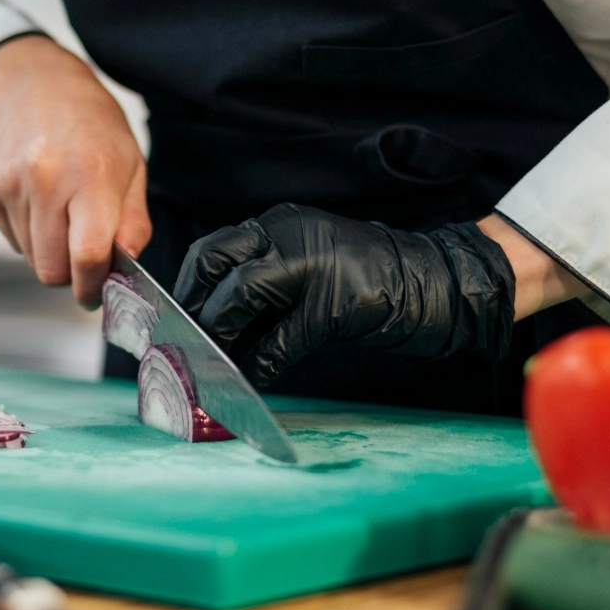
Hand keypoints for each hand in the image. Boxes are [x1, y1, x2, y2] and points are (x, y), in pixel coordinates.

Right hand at [0, 35, 150, 306]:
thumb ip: (133, 224)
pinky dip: (28, 232)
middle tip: (83, 254)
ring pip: (29, 258)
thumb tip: (126, 267)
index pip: (88, 255)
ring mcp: (10, 184)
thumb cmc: (93, 128)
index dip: (93, 285)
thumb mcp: (132, 168)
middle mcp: (45, 179)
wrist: (37, 84)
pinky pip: (10, 238)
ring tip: (63, 213)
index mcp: (91, 176)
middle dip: (69, 274)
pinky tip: (40, 200)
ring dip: (49, 251)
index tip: (98, 292)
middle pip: (50, 270)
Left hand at [174, 203, 517, 387]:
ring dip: (219, 338)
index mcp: (279, 225)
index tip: (169, 322)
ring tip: (205, 369)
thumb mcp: (308, 266)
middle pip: (216, 263)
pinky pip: (282, 339)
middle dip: (192, 308)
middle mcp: (289, 234)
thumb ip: (264, 284)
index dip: (186, 288)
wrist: (440, 282)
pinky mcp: (336, 303)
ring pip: (241, 296)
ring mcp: (314, 264)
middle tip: (179, 346)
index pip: (213, 250)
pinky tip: (249, 384)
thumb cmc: (368, 282)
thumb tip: (211, 325)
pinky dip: (259, 365)